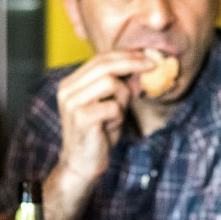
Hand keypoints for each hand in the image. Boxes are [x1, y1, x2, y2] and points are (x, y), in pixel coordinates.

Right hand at [57, 51, 153, 180]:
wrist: (83, 164)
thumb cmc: (99, 134)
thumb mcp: (109, 105)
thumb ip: (117, 87)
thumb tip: (141, 66)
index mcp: (71, 83)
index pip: (100, 59)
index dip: (125, 55)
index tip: (147, 56)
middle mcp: (67, 89)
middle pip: (105, 65)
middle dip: (132, 63)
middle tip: (153, 65)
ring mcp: (72, 102)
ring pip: (111, 83)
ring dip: (123, 99)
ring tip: (116, 116)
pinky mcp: (82, 117)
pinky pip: (113, 107)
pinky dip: (118, 117)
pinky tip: (110, 128)